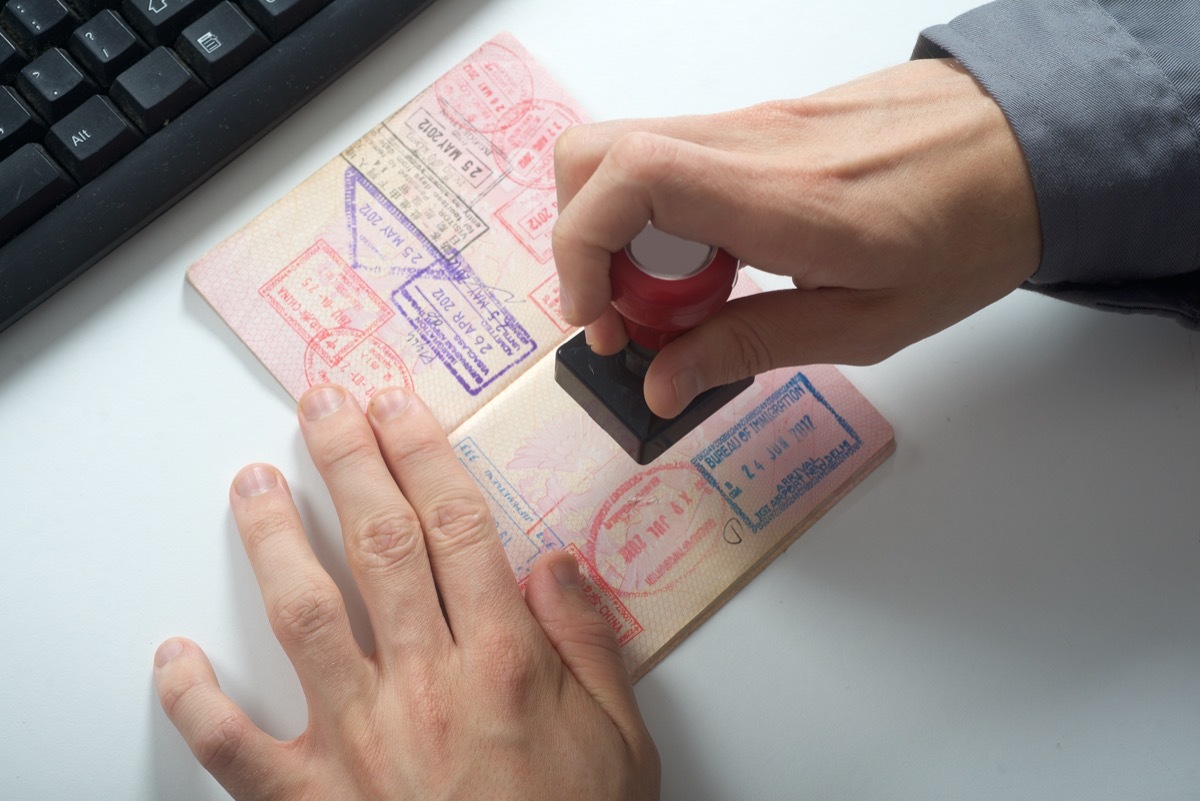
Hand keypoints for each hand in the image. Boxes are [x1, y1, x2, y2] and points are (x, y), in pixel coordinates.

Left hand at [153, 385, 659, 799]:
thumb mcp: (625, 740)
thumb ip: (591, 643)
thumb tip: (554, 563)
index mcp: (505, 663)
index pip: (458, 526)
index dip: (424, 454)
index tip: (399, 407)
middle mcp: (426, 686)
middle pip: (380, 546)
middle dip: (350, 461)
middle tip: (325, 404)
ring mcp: (361, 741)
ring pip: (303, 616)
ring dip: (274, 539)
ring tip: (254, 482)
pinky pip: (234, 748)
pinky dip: (195, 701)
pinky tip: (173, 658)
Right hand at [552, 58, 1040, 417]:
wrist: (1023, 147)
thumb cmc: (967, 234)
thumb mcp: (866, 323)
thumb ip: (750, 347)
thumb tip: (663, 381)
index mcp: (782, 199)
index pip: (628, 178)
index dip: (580, 248)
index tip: (596, 316)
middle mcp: (748, 144)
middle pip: (594, 155)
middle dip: (585, 248)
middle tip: (632, 317)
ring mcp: (746, 125)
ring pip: (622, 156)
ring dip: (620, 236)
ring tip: (677, 300)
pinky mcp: (752, 126)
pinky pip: (666, 160)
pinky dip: (656, 219)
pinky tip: (710, 266)